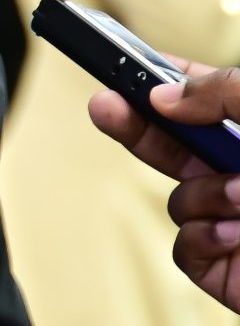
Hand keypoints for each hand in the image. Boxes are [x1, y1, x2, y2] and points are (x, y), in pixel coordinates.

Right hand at [91, 58, 239, 308]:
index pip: (206, 97)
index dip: (163, 77)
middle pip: (175, 144)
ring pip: (179, 198)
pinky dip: (205, 238)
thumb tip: (166, 95)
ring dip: (206, 195)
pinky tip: (239, 235)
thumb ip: (227, 92)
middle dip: (138, 126)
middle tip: (104, 106)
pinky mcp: (230, 270)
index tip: (122, 59)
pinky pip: (185, 248)